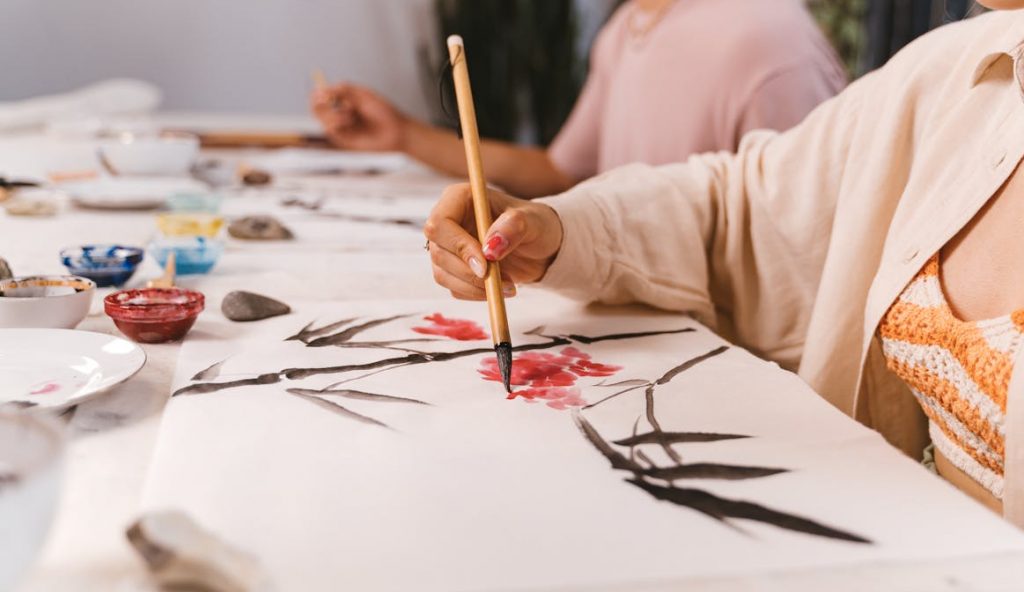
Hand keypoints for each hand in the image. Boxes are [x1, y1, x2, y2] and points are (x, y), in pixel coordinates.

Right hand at [310, 83, 406, 150]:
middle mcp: (341, 113)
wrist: (396, 131)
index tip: (322, 89)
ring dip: (331, 113)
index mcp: (346, 101)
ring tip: (350, 114)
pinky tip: (348, 121)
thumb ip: (345, 89)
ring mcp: (341, 127)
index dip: (319, 92)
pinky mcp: (343, 139)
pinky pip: (329, 129)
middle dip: (316, 101)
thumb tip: (324, 88)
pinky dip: (335, 122)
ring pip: (321, 117)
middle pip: (317, 107)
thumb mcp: (364, 95)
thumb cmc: (384, 112)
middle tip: (324, 98)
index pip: (324, 95)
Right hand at [424, 184, 563, 299]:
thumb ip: (514, 227)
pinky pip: (455, 288)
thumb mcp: (534, 221)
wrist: (541, 247)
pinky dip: (477, 293)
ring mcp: (448, 247)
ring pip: (443, 274)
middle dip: (469, 272)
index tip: (485, 264)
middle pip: (439, 252)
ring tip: (509, 285)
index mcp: (460, 198)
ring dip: (475, 287)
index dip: (458, 246)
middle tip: (500, 281)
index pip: (439, 223)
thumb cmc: (536, 224)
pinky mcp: (453, 269)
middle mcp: (448, 221)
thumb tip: (491, 247)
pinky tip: (501, 287)